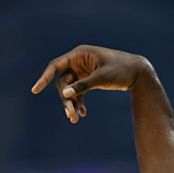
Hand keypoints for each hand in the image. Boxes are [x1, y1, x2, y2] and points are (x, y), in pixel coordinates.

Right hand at [31, 44, 151, 123]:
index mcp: (79, 54)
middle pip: (63, 82)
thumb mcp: (102, 78)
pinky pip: (79, 92)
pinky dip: (80, 102)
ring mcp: (83, 71)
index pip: (56, 66)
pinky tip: (83, 114)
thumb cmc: (121, 70)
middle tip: (70, 115)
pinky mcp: (89, 80)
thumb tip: (65, 94)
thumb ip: (83, 85)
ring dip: (72, 103)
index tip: (35, 90)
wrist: (139, 73)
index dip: (44, 78)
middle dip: (66, 99)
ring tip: (75, 118)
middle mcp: (79, 61)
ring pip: (70, 89)